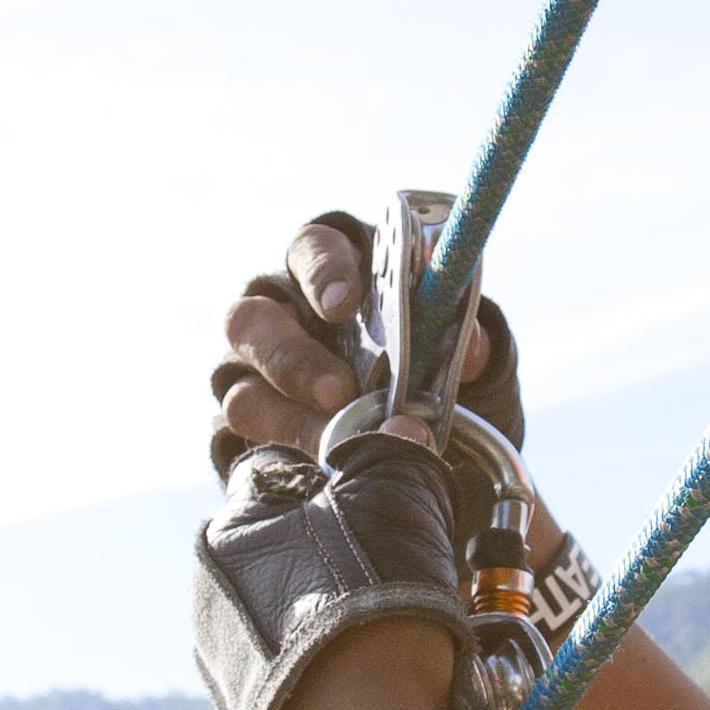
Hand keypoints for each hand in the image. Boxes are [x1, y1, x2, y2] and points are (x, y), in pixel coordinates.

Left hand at [191, 426, 506, 709]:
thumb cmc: (383, 605)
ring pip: (278, 608)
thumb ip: (396, 452)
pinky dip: (313, 667)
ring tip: (379, 637)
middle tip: (386, 577)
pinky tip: (358, 683)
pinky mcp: (234, 708)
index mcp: (235, 520)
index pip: (277, 472)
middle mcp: (209, 582)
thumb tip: (401, 427)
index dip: (335, 482)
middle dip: (324, 551)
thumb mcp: (402, 500)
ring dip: (318, 611)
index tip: (377, 509)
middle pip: (275, 543)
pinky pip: (278, 667)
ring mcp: (216, 650)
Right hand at [209, 212, 523, 476]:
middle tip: (342, 392)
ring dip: (287, 413)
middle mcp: (279, 311)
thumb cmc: (425, 367)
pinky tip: (317, 462)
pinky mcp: (245, 417)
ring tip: (334, 440)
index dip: (324, 271)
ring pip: (238, 380)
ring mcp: (252, 367)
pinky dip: (279, 445)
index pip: (314, 247)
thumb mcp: (454, 351)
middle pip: (253, 317)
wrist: (410, 429)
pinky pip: (240, 431)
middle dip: (296, 358)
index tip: (345, 304)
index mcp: (333, 271)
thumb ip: (461, 340)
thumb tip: (471, 348)